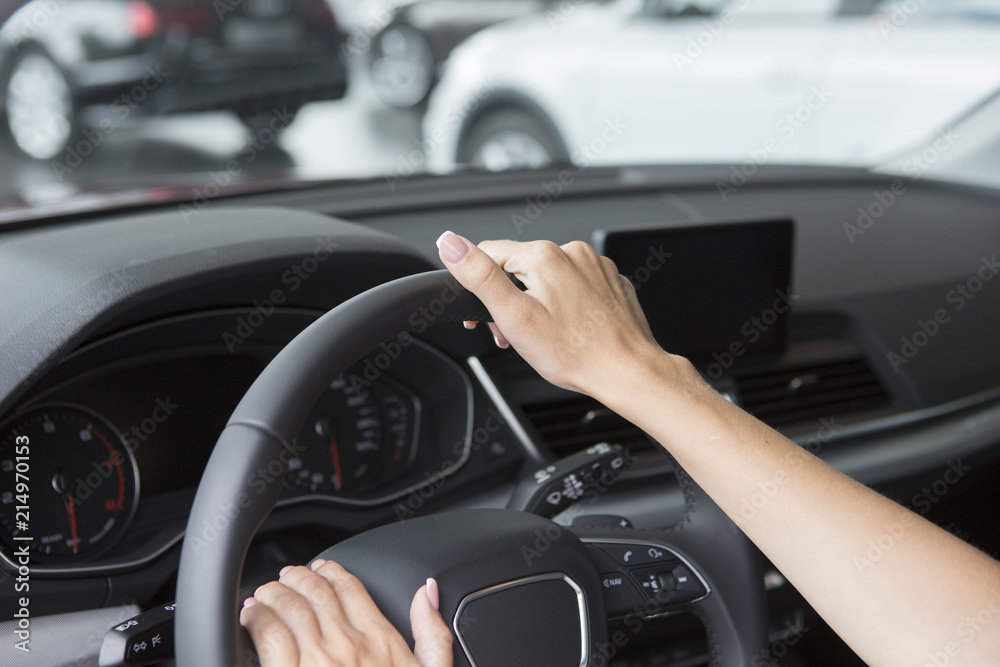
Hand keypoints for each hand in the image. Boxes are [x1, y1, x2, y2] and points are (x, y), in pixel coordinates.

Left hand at [240, 559, 452, 666]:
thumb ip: (432, 633)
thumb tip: (425, 591)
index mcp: (381, 642)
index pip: (350, 587)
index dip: (331, 571)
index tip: (320, 568)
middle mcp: (349, 646)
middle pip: (316, 591)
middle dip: (297, 577)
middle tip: (286, 576)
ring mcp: (318, 662)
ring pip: (289, 607)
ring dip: (274, 594)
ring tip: (265, 594)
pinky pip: (270, 635)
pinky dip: (258, 619)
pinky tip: (252, 618)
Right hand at [436, 232, 667, 397]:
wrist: (627, 371)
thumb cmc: (576, 353)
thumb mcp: (514, 317)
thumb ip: (479, 276)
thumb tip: (450, 243)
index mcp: (544, 255)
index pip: (489, 254)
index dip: (477, 286)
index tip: (481, 318)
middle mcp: (572, 252)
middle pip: (519, 267)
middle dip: (509, 299)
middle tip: (512, 334)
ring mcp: (595, 266)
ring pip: (548, 277)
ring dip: (536, 302)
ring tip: (542, 335)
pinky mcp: (609, 282)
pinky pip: (574, 285)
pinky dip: (564, 304)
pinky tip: (568, 329)